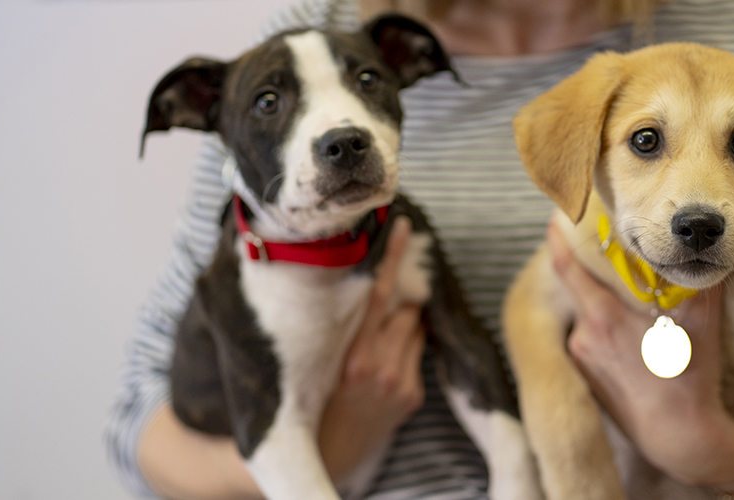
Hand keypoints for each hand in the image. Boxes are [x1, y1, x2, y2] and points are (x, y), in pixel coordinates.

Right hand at [318, 216, 426, 482]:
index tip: (403, 228)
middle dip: (401, 298)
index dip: (392, 258)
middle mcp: (379, 368)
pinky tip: (385, 365)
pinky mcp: (412, 396)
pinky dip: (407, 349)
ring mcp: (400, 383)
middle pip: (406, 309)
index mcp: (351, 356)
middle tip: (386, 298)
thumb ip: (342, 325)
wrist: (327, 450)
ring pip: (415, 328)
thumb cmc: (315, 395)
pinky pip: (418, 354)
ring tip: (379, 340)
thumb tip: (365, 283)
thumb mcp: (320, 358)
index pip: (378, 295)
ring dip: (404, 323)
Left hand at [546, 221, 733, 486]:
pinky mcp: (585, 378)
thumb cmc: (689, 379)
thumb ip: (702, 282)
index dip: (559, 240)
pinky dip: (605, 333)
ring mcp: (582, 359)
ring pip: (589, 317)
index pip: (566, 268)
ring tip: (634, 309)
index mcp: (603, 318)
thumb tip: (711, 247)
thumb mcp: (702, 324)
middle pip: (582, 290)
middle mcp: (584, 336)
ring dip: (604, 307)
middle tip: (615, 258)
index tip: (556, 218)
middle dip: (595, 274)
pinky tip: (632, 341)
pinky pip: (591, 342)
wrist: (679, 437)